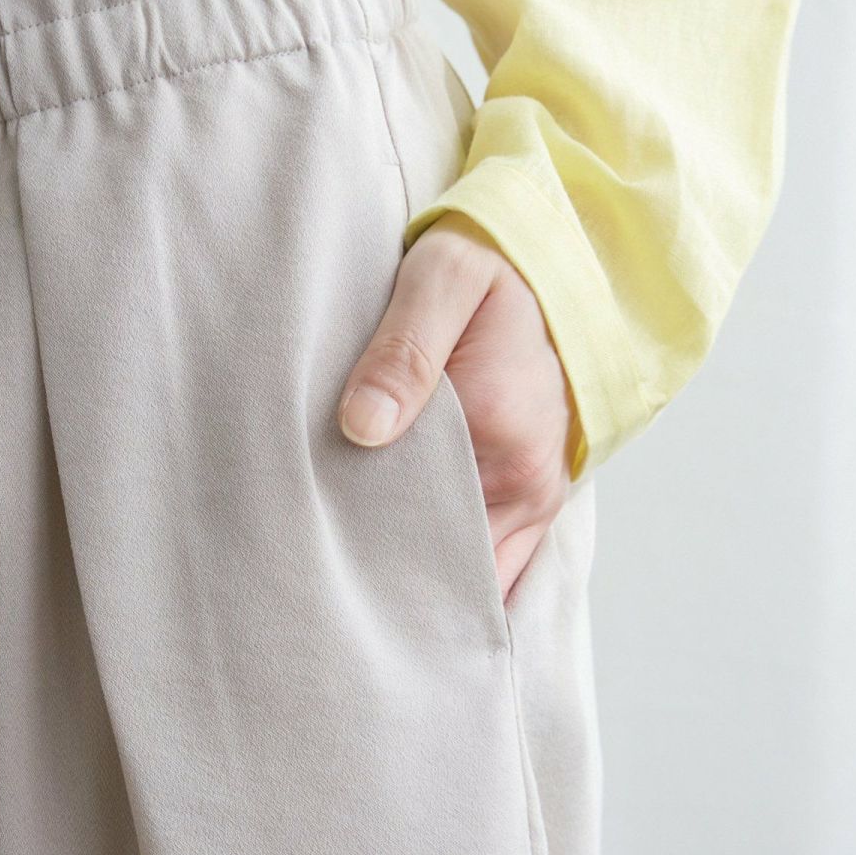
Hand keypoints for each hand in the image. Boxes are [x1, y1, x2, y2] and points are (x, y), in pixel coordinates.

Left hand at [337, 211, 576, 601]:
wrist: (547, 266)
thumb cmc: (485, 268)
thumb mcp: (441, 280)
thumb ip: (403, 351)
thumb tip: (362, 425)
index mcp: (497, 425)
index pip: (414, 510)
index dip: (360, 533)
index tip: (309, 538)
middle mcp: (526, 477)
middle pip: (441, 554)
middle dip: (384, 568)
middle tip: (320, 571)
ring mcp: (537, 496)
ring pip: (469, 568)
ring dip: (418, 578)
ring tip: (354, 588)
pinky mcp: (538, 499)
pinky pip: (499, 565)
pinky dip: (456, 578)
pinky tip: (406, 586)